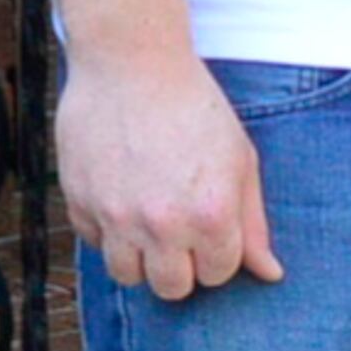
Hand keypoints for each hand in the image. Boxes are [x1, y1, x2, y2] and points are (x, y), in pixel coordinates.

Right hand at [58, 50, 281, 300]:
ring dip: (141, 255)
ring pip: (128, 277)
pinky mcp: (79, 202)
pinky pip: (95, 242)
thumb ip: (253, 223)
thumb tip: (270, 274)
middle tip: (179, 226)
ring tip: (148, 217)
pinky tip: (120, 191)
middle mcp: (163, 224)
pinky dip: (107, 228)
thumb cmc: (194, 106)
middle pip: (172, 289)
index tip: (210, 222)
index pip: (217, 274)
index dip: (217, 251)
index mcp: (211, 215)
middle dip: (180, 265)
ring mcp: (116, 216)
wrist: (131, 61)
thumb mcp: (239, 159)